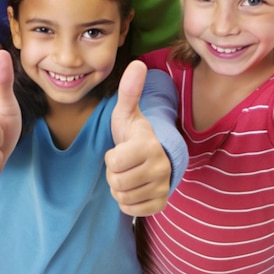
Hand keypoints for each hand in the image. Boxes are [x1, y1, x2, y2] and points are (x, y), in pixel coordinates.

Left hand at [106, 60, 171, 216]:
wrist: (155, 155)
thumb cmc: (134, 133)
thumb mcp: (127, 113)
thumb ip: (129, 91)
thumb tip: (137, 63)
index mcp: (149, 146)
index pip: (113, 163)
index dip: (110, 157)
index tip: (120, 149)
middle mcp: (159, 168)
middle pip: (116, 183)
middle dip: (114, 175)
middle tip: (123, 163)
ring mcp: (162, 187)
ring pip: (123, 197)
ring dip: (120, 188)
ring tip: (129, 173)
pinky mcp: (160, 204)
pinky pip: (132, 211)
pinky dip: (128, 201)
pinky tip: (134, 187)